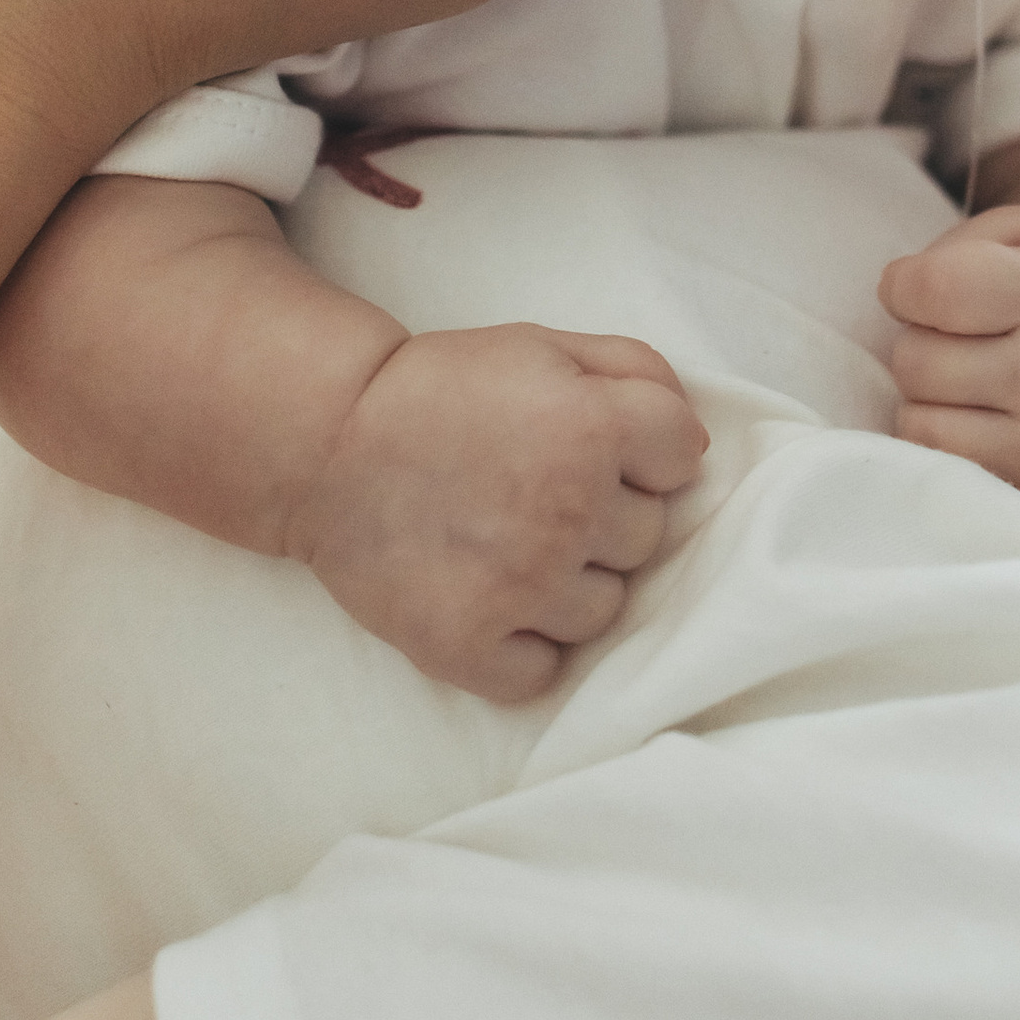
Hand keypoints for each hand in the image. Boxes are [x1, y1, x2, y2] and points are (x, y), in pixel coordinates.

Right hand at [290, 323, 707, 702]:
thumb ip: (637, 373)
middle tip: (539, 492)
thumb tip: (692, 440)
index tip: (597, 446)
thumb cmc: (445, 389)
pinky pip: (543, 672)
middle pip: (647, 539)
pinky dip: (524, 648)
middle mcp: (568, 512)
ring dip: (571, 583)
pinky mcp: (468, 646)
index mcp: (594, 428)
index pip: (681, 458)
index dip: (644, 450)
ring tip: (512, 544)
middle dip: (606, 515)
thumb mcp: (546, 346)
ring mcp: (520, 587)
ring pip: (605, 610)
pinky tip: (492, 598)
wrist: (327, 444)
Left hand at [880, 205, 1019, 509]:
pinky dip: (942, 443)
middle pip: (914, 360)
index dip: (906, 285)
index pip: (933, 288)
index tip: (927, 291)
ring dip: (929, 399)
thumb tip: (896, 296)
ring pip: (916, 422)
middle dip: (924, 343)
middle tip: (969, 341)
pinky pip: (934, 468)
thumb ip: (957, 246)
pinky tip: (982, 424)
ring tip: (976, 384)